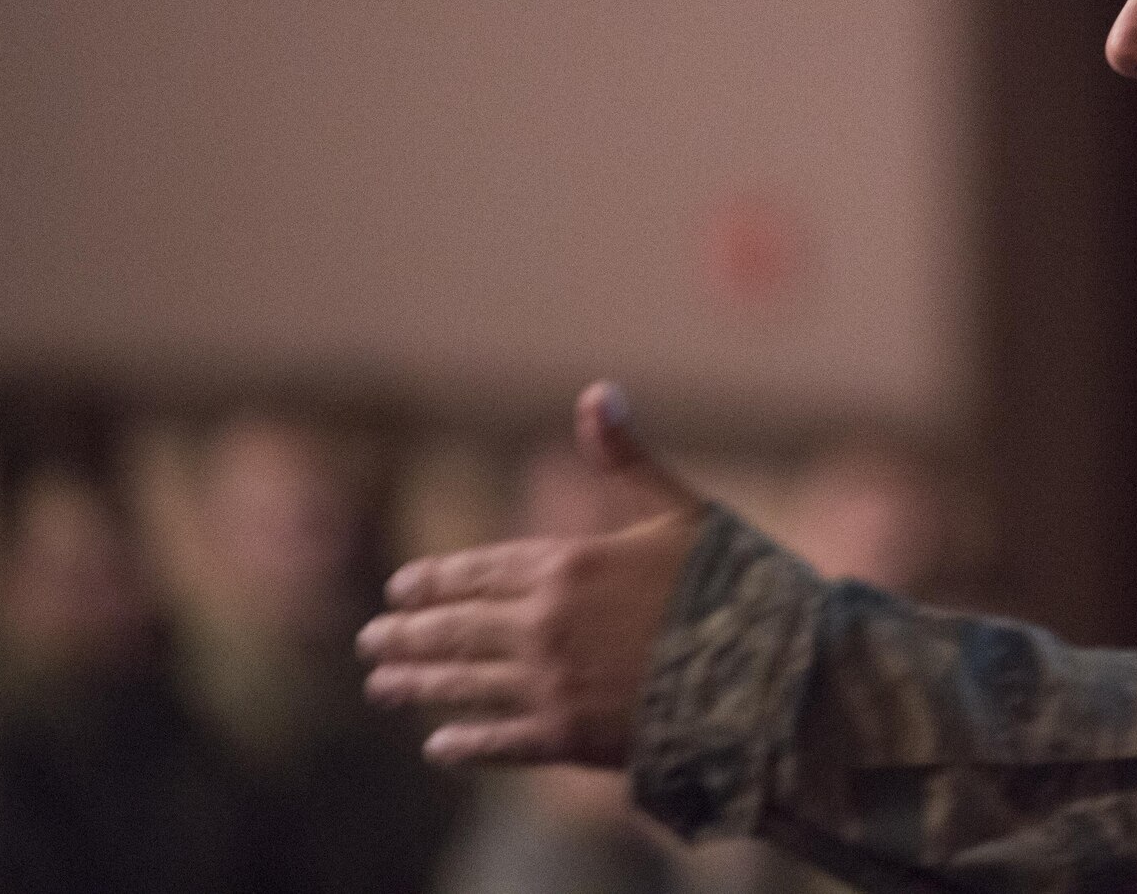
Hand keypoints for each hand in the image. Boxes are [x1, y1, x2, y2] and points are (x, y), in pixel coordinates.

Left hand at [357, 380, 705, 766]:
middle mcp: (545, 626)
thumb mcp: (683, 509)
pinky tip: (439, 746)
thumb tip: (595, 391)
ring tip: (382, 685)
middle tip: (369, 640)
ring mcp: (553, 685)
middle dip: (409, 634)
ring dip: (420, 684)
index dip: (438, 580)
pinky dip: (468, 744)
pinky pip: (503, 741)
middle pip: (458, 630)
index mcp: (568, 564)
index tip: (401, 587)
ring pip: (466, 684)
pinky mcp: (571, 739)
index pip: (482, 571)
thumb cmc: (734, 586)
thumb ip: (627, 459)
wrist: (767, 677)